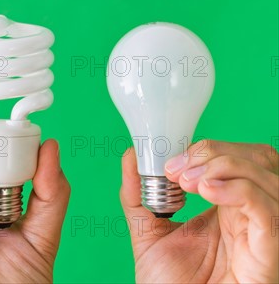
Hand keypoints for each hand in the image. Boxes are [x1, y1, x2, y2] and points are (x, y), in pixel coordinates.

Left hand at [121, 141, 277, 283]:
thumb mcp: (148, 231)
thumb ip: (138, 194)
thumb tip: (132, 155)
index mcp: (226, 206)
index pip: (236, 157)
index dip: (207, 148)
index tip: (171, 160)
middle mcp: (248, 214)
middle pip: (255, 159)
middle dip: (215, 151)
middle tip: (178, 168)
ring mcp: (260, 229)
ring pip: (264, 174)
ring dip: (223, 164)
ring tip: (187, 182)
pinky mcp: (268, 249)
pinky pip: (266, 207)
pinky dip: (237, 189)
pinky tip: (207, 191)